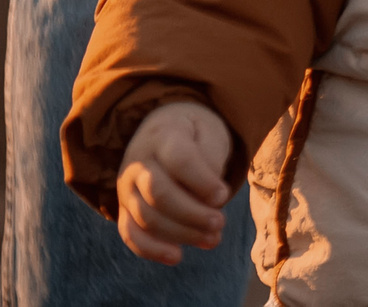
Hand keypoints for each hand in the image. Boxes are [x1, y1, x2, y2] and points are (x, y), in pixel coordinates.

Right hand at [116, 100, 232, 263]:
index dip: (202, 181)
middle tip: (220, 223)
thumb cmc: (195, 134)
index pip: (179, 160)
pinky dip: (151, 249)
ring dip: (180, 233)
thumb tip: (209, 200)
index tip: (224, 195)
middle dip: (192, 213)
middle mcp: (138, 162)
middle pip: (159, 194)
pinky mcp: (124, 209)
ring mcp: (127, 187)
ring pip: (146, 217)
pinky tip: (177, 257)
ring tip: (213, 239)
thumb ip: (210, 160)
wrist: (165, 129)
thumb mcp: (209, 133)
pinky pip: (130, 233)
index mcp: (163, 135)